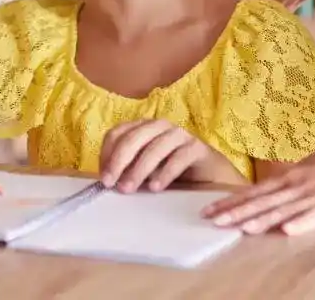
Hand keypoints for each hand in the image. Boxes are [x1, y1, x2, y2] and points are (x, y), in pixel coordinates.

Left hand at [99, 119, 221, 191]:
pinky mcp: (198, 147)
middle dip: (118, 161)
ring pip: (155, 147)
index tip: (103, 177)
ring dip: (139, 169)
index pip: (117, 133)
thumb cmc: (173, 174)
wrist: (211, 178)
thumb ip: (127, 171)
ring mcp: (180, 135)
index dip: (107, 153)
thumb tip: (105, 180)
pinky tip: (156, 187)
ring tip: (129, 188)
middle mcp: (159, 127)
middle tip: (110, 183)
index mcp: (143, 129)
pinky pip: (179, 157)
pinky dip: (165, 172)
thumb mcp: (145, 172)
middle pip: (133, 138)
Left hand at [201, 134, 314, 234]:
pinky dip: (301, 223)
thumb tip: (270, 191)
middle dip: (236, 211)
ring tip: (240, 227)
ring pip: (283, 208)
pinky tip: (286, 231)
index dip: (232, 200)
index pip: (255, 191)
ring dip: (262, 219)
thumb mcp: (310, 169)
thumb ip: (291, 182)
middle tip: (211, 220)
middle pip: (262, 201)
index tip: (210, 208)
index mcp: (291, 177)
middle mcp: (298, 185)